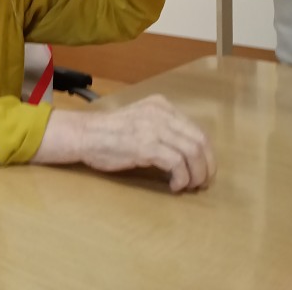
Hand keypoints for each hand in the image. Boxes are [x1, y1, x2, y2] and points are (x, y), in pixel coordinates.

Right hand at [80, 94, 215, 192]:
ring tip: (188, 186)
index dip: (206, 154)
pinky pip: (177, 164)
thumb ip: (161, 127)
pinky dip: (182, 178)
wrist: (84, 134)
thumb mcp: (140, 119)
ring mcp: (154, 128)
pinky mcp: (146, 146)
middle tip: (201, 183)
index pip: (196, 130)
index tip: (203, 170)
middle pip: (200, 141)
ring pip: (193, 152)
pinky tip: (174, 186)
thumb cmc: (109, 131)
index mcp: (161, 105)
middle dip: (206, 166)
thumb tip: (185, 152)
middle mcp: (161, 113)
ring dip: (196, 175)